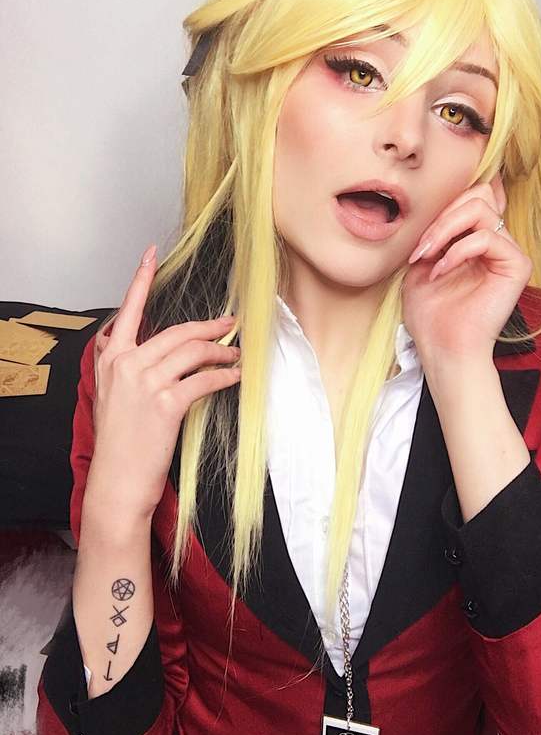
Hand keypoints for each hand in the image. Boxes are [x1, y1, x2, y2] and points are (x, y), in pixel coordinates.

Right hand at [85, 244, 241, 521]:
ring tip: (236, 356)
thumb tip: (156, 349)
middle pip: (177, 331)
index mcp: (110, 357)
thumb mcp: (111, 395)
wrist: (117, 480)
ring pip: (194, 352)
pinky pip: (204, 379)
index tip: (152, 253)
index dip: (141, 278)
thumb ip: (125, 366)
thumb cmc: (120, 441)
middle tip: (231, 323)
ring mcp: (145, 382)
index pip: (128, 309)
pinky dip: (224, 377)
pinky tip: (235, 378)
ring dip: (222, 352)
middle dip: (210, 326)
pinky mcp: (165, 403)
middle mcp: (125, 363)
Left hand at [401, 175, 532, 360]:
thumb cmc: (431, 315)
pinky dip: (458, 251)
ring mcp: (508, 252)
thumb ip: (431, 233)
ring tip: (427, 255)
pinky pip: (487, 237)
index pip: (469, 197)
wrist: (443, 348)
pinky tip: (441, 271)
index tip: (419, 238)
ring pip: (480, 208)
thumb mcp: (420, 263)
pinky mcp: (517, 266)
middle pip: (476, 194)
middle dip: (440, 217)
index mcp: (475, 240)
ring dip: (445, 229)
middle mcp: (495, 242)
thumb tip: (432, 206)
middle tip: (421, 247)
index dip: (442, 207)